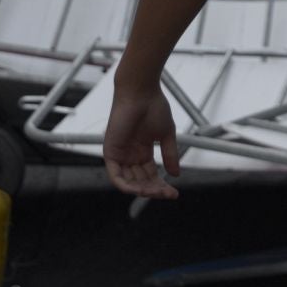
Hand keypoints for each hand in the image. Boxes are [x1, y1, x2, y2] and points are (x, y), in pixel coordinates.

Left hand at [103, 79, 181, 198]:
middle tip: (167, 194)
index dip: (162, 186)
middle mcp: (130, 155)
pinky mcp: (110, 152)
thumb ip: (170, 155)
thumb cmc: (154, 107)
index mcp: (142, 151)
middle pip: (141, 181)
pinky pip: (116, 176)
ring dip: (142, 190)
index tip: (174, 193)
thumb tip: (176, 175)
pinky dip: (125, 186)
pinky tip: (139, 190)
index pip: (151, 175)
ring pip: (129, 182)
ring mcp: (120, 154)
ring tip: (156, 192)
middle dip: (154, 190)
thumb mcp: (167, 135)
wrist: (141, 92)